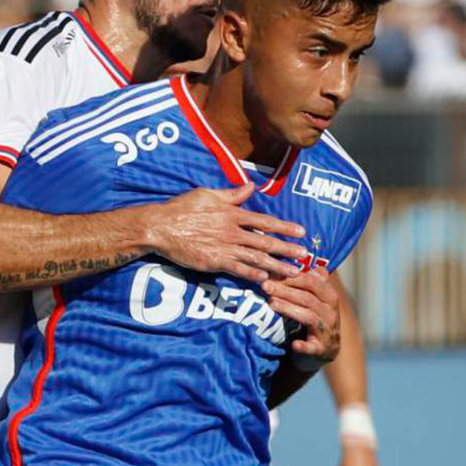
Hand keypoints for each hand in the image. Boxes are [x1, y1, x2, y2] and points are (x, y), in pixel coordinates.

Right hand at [144, 184, 307, 281]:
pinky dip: (252, 274)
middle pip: (266, 240)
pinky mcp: (214, 261)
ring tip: (293, 271)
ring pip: (256, 257)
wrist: (160, 226)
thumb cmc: (182, 208)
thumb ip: (232, 193)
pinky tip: (266, 279)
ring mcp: (224, 247)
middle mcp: (232, 230)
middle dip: (287, 248)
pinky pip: (237, 269)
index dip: (284, 227)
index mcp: (233, 213)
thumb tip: (250, 186)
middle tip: (305, 255)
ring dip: (276, 265)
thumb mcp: (208, 194)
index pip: (265, 220)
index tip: (301, 232)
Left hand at [262, 267, 339, 363]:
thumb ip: (309, 281)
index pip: (312, 281)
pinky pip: (313, 347)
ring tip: (271, 303)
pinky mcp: (321, 349)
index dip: (292, 276)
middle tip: (265, 286)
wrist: (324, 350)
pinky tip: (294, 344)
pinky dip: (304, 346)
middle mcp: (331, 312)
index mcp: (329, 296)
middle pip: (308, 297)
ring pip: (309, 317)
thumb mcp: (316, 298)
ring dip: (289, 309)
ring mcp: (327, 331)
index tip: (272, 273)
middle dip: (286, 290)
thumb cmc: (315, 318)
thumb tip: (294, 258)